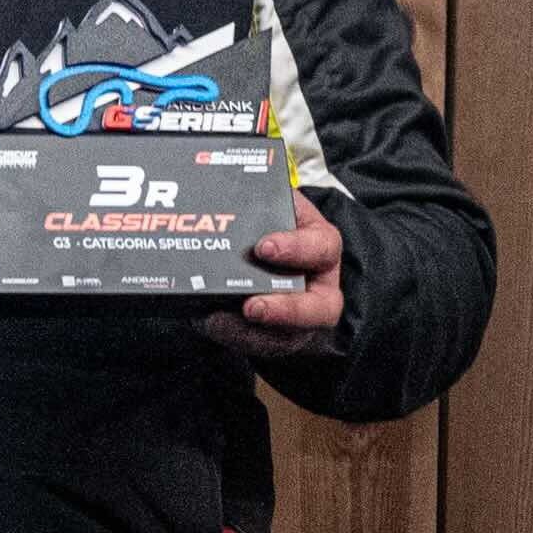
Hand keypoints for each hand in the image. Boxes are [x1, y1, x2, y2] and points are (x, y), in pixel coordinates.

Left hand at [206, 188, 348, 347]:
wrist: (278, 250)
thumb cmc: (279, 226)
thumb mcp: (279, 204)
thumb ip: (262, 199)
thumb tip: (228, 185)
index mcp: (322, 247)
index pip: (322, 248)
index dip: (296, 249)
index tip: (264, 247)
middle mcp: (319, 288)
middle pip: (317, 310)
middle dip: (285, 311)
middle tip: (251, 307)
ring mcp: (301, 318)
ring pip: (288, 337)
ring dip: (252, 334)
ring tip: (217, 322)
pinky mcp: (279, 337)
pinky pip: (261, 346)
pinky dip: (235, 338)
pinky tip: (210, 324)